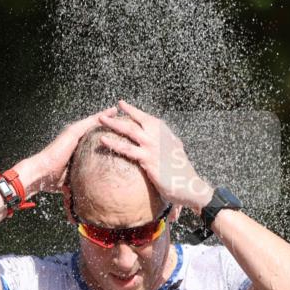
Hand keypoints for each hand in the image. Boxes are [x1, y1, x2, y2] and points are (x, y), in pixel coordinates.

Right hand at [13, 106, 117, 193]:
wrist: (42, 173)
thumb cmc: (53, 179)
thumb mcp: (73, 179)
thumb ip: (81, 181)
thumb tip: (87, 198)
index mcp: (76, 147)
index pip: (93, 138)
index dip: (104, 133)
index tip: (116, 131)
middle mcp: (75, 137)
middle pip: (95, 127)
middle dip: (107, 122)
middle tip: (121, 117)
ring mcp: (73, 133)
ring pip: (93, 122)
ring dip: (106, 116)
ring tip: (118, 110)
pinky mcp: (72, 132)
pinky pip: (90, 122)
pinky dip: (101, 116)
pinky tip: (111, 111)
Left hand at [96, 100, 213, 213]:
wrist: (190, 186)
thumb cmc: (181, 172)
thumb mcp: (175, 152)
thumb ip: (166, 143)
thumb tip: (161, 141)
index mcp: (165, 132)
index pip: (146, 118)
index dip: (133, 111)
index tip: (121, 104)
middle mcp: (158, 136)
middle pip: (136, 121)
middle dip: (119, 115)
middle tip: (104, 113)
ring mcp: (153, 146)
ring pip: (130, 131)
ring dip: (114, 124)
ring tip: (99, 120)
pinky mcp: (148, 160)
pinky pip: (127, 149)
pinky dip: (114, 143)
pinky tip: (103, 140)